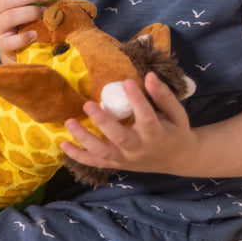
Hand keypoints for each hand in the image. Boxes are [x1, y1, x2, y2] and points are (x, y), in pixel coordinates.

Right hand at [0, 0, 49, 56]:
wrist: (21, 49)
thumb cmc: (26, 19)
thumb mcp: (23, 2)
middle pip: (3, 0)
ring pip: (9, 17)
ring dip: (30, 12)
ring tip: (44, 13)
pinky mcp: (4, 44)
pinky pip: (12, 40)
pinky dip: (25, 36)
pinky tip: (35, 34)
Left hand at [61, 72, 198, 175]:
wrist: (178, 159)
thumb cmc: (176, 131)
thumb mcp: (176, 113)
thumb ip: (163, 95)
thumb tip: (150, 75)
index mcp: (157, 135)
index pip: (146, 117)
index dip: (137, 100)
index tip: (127, 82)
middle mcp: (139, 149)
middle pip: (119, 138)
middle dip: (103, 122)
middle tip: (88, 105)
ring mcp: (126, 159)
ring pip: (103, 153)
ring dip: (84, 139)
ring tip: (69, 122)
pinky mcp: (116, 164)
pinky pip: (95, 163)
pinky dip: (78, 156)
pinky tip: (63, 144)